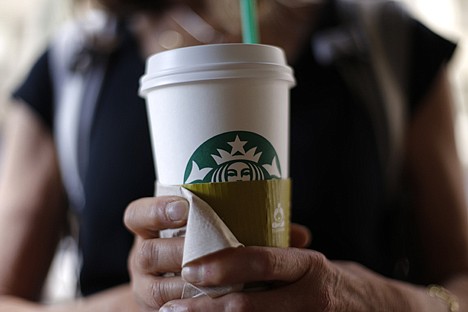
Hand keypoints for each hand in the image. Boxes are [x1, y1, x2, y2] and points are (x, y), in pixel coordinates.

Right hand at [124, 196, 312, 310]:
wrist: (186, 285)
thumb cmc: (206, 248)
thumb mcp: (215, 231)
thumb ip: (249, 226)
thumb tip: (300, 234)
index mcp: (150, 230)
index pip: (137, 215)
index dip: (156, 210)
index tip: (186, 207)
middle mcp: (143, 257)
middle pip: (147, 253)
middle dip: (177, 251)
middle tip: (207, 248)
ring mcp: (147, 287)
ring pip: (157, 289)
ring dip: (187, 286)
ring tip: (218, 282)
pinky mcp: (158, 310)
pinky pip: (168, 311)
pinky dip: (191, 308)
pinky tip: (216, 304)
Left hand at [160, 248, 404, 311]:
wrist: (379, 310)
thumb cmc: (332, 281)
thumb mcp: (309, 262)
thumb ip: (276, 258)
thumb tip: (223, 248)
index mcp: (308, 266)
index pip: (262, 260)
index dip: (224, 264)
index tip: (191, 269)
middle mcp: (310, 296)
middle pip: (250, 305)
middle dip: (206, 310)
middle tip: (172, 309)